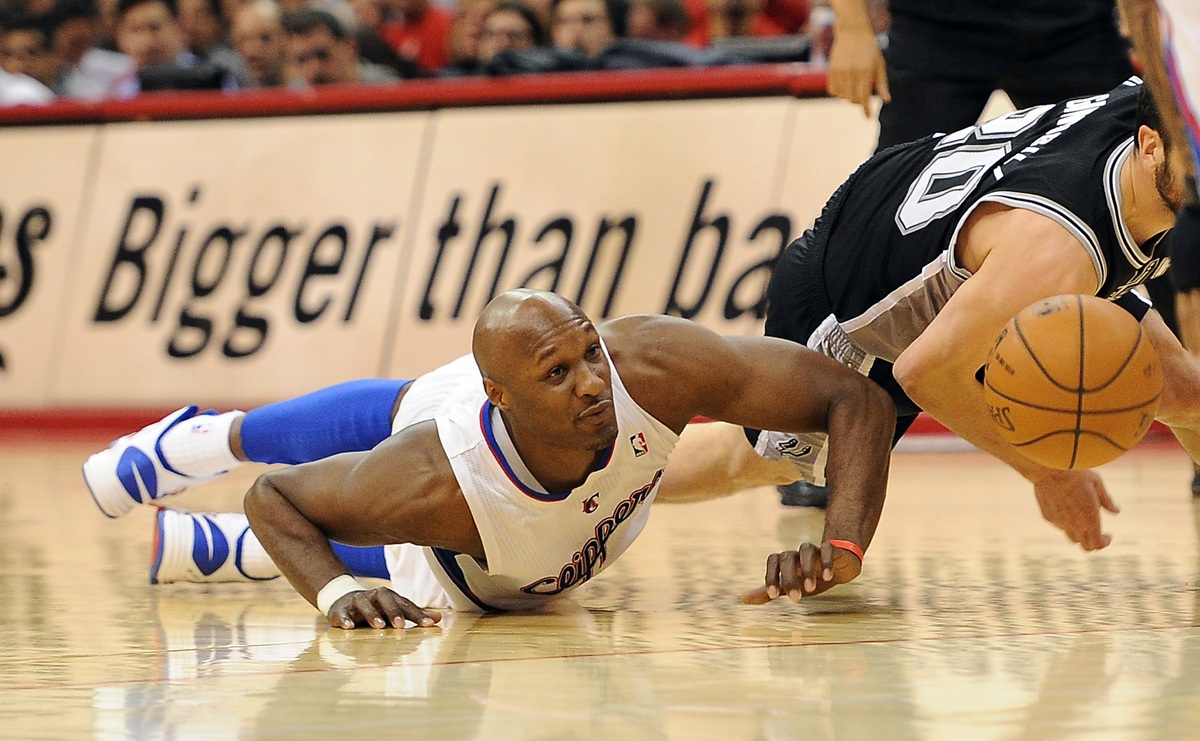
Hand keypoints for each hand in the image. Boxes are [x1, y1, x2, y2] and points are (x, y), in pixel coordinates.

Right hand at [327, 587, 442, 629]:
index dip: (417, 614)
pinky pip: (342, 614)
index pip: (405, 604)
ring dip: (372, 614)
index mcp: (389, 597)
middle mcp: (374, 596)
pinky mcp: (340, 610)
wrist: (343, 600)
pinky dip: (345, 619)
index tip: (428, 625)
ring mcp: (356, 602)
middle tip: (401, 625)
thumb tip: (439, 618)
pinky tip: (349, 627)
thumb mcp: (394, 610)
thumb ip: (414, 615)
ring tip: (379, 626)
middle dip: (394, 611)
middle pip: (385, 599)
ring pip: (364, 604)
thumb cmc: (375, 608)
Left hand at [741, 541, 862, 603]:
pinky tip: (827, 577)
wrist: (837, 568)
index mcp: (785, 560)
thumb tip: (742, 598)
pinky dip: (826, 561)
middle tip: (796, 599)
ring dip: (807, 569)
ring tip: (811, 589)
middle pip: (787, 557)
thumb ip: (766, 592)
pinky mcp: (832, 549)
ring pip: (806, 550)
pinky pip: (827, 548)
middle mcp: (797, 553)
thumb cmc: (808, 578)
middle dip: (789, 578)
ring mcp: (814, 550)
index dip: (770, 577)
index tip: (774, 596)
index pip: (772, 561)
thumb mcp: (787, 587)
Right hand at [826, 27, 889, 115]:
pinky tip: (845, 86)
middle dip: (858, 101)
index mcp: (865, 70)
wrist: (852, 32)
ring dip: (848, 96)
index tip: (868, 117)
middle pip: (852, 98)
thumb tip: (886, 100)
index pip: (864, 96)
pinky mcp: (831, 70)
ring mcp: (839, 71)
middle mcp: (851, 71)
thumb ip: (882, 83)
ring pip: (842, 96)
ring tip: (854, 87)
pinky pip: (832, 90)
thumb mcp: (879, 64)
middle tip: (863, 96)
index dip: (866, 108)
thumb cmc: (869, 49)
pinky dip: (839, 93)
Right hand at [1031, 469, 1119, 550]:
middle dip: (1093, 543)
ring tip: (1082, 518)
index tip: (1107, 535)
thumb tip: (1116, 511)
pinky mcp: (1048, 516)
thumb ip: (1106, 500)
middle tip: (1097, 532)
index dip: (1104, 543)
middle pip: (1085, 547)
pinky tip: (1067, 508)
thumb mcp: (1096, 483)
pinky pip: (1059, 525)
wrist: (1047, 468)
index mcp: (1089, 518)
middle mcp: (1074, 524)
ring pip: (1071, 537)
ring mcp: (1059, 522)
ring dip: (1079, 533)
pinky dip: (1066, 523)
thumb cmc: (1076, 473)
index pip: (1097, 544)